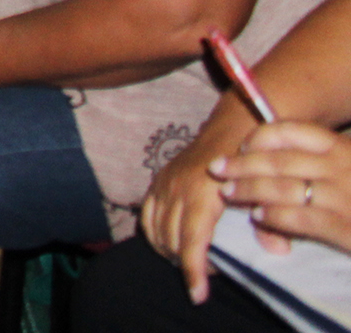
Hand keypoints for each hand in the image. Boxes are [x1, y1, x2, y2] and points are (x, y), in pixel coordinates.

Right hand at [145, 102, 263, 301]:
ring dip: (170, 251)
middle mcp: (176, 188)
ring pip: (155, 230)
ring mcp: (164, 183)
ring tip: (191, 261)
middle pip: (170, 239)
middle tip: (209, 273)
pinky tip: (169, 244)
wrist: (232, 129)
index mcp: (202, 192)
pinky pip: (147, 215)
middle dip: (186, 263)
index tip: (197, 294)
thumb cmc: (251, 161)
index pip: (191, 240)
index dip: (193, 270)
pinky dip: (155, 235)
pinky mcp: (157, 181)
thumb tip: (277, 250)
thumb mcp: (265, 190)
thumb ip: (270, 223)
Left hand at [215, 123, 350, 260]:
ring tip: (230, 193)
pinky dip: (274, 216)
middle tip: (217, 168)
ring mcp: (344, 197)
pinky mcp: (346, 229)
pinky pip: (299, 218)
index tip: (242, 144)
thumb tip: (269, 153)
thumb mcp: (347, 169)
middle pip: (278, 159)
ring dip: (249, 189)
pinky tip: (259, 217)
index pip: (292, 130)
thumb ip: (319, 160)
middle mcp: (342, 167)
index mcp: (343, 148)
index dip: (260, 136)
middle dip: (241, 163)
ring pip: (282, 188)